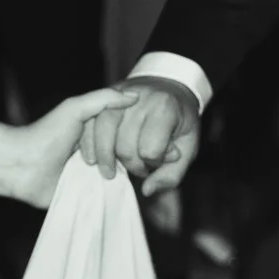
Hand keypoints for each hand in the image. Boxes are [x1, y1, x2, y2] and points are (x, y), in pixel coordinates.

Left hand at [9, 88, 138, 207]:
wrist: (23, 166)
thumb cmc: (47, 134)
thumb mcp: (75, 109)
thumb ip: (103, 99)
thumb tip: (135, 96)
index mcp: (95, 130)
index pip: (123, 132)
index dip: (125, 133)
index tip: (122, 135)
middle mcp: (97, 150)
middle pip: (122, 153)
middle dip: (122, 156)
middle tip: (112, 160)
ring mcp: (92, 173)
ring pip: (118, 173)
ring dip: (119, 174)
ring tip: (117, 175)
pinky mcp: (87, 192)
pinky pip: (106, 193)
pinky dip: (112, 192)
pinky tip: (117, 190)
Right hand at [77, 75, 201, 197]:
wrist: (170, 87)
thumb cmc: (179, 121)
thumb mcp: (189, 147)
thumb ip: (172, 173)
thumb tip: (146, 190)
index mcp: (165, 108)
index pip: (150, 149)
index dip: (155, 162)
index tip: (162, 160)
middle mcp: (139, 98)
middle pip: (124, 144)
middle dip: (132, 164)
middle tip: (141, 167)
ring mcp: (118, 94)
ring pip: (102, 131)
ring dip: (105, 157)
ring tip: (110, 171)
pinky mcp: (103, 96)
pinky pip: (88, 121)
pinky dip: (88, 143)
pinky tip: (94, 158)